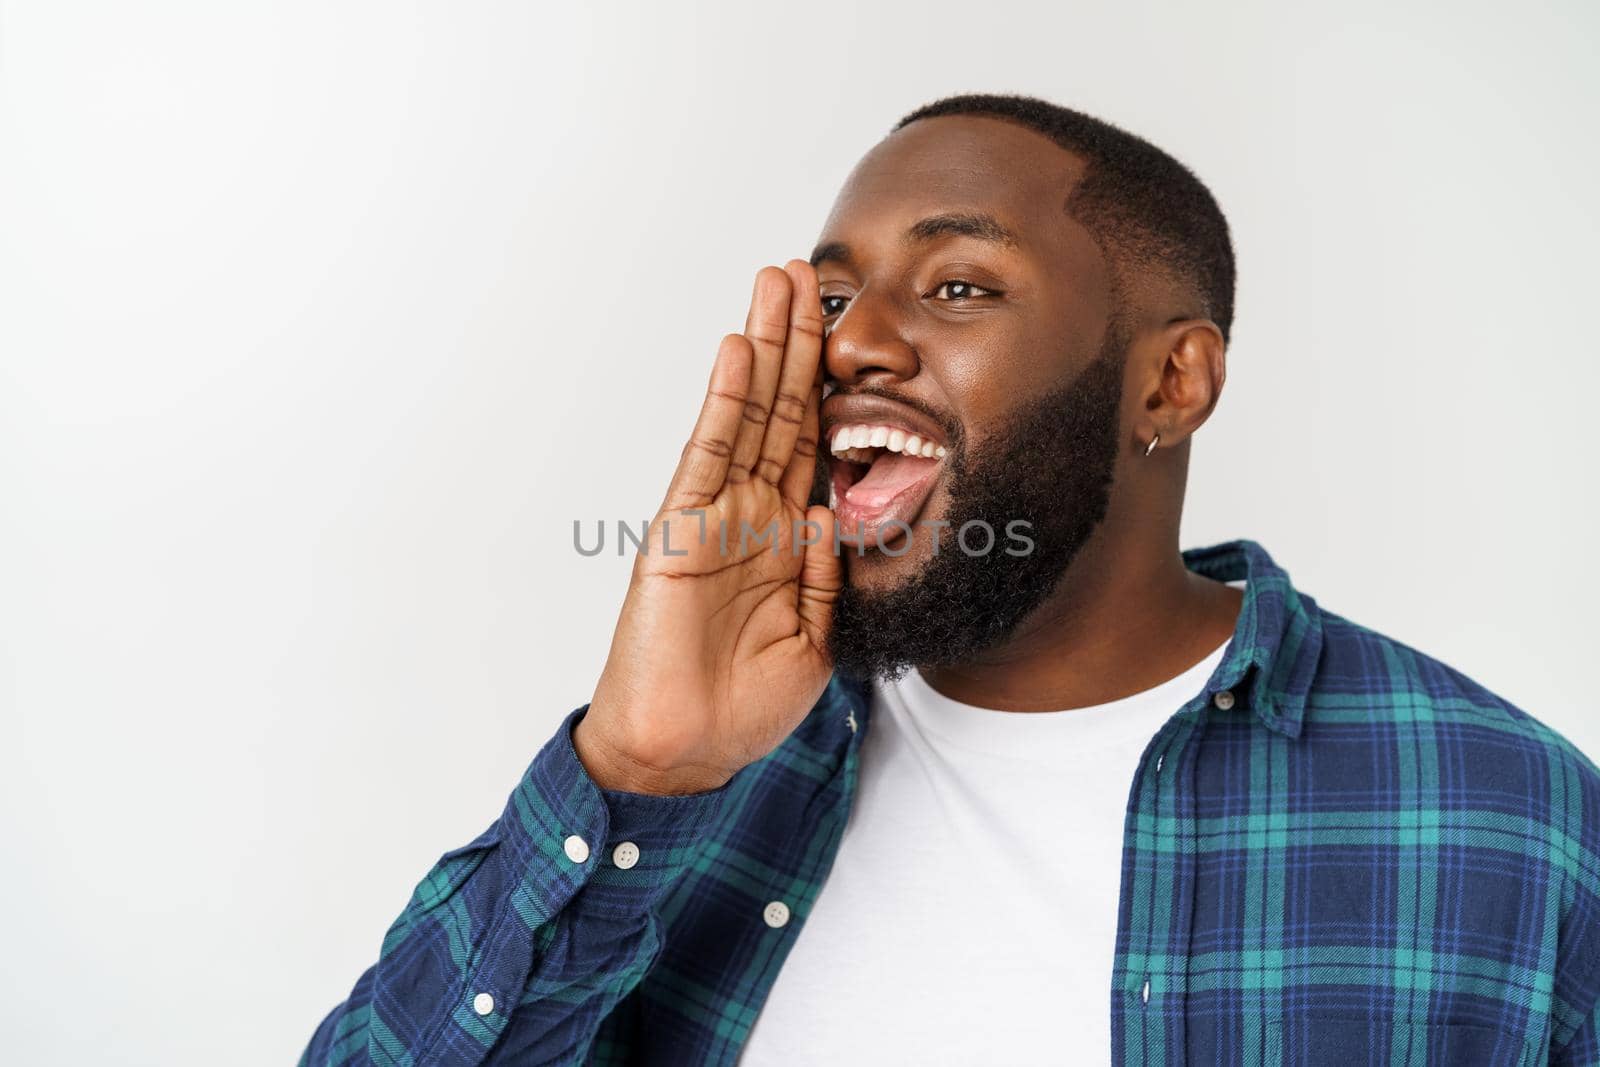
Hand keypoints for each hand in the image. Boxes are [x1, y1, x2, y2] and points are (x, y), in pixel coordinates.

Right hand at [574, 261, 841, 794]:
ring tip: (777, 282)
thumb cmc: (743, 707)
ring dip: (766, 348)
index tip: (847, 334)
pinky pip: (708, 454)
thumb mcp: (814, 637)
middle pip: (782, 411)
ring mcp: (714, 516)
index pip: (812, 446)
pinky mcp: (681, 530)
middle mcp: (750, 515)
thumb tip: (837, 509)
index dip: (829, 389)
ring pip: (748, 415)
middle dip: (797, 343)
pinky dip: (725, 402)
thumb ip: (824, 572)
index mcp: (784, 540)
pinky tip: (739, 351)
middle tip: (807, 273)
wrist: (687, 752)